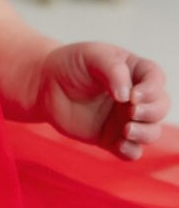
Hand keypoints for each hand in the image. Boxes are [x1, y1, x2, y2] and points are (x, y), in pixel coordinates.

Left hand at [38, 42, 170, 159]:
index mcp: (133, 71)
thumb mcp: (90, 55)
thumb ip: (112, 69)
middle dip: (152, 112)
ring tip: (126, 130)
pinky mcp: (113, 138)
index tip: (133, 95)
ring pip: (151, 131)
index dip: (152, 89)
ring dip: (145, 133)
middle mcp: (135, 96)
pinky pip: (132, 151)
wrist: (46, 85)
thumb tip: (128, 96)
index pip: (156, 79)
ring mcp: (125, 118)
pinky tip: (120, 145)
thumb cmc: (71, 65)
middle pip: (161, 107)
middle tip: (131, 112)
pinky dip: (131, 151)